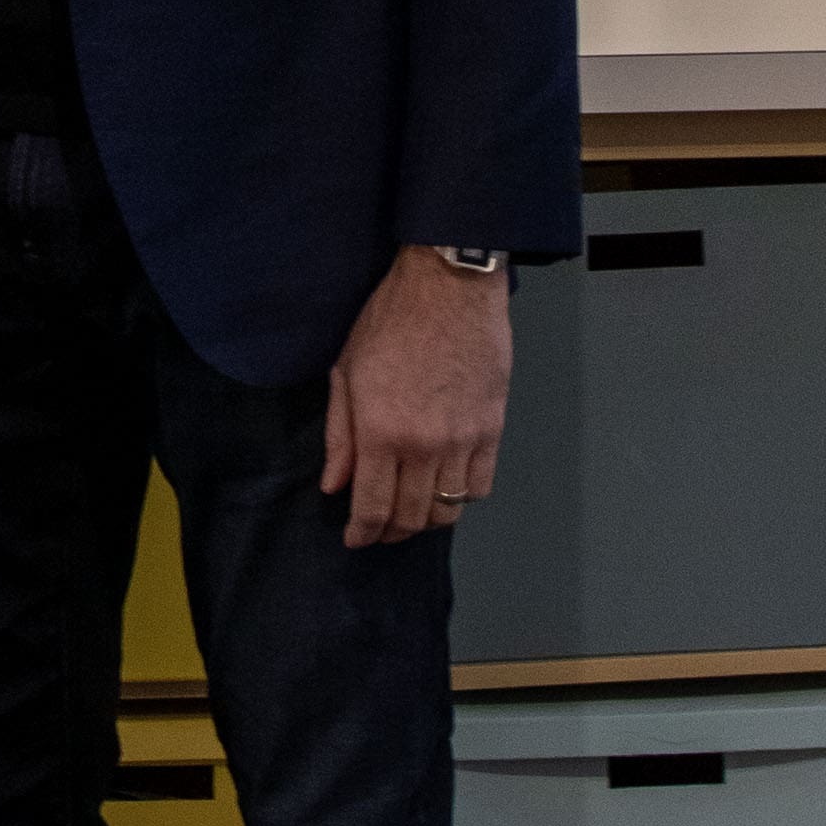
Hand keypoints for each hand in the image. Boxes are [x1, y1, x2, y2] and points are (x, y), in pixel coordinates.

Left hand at [323, 248, 510, 548]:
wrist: (449, 285)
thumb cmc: (390, 320)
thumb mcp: (348, 371)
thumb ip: (339, 436)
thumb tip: (333, 486)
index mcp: (380, 432)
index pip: (372, 508)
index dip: (362, 533)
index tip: (355, 539)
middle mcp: (423, 446)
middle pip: (411, 517)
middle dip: (390, 532)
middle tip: (379, 529)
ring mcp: (462, 440)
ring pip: (448, 511)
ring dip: (427, 520)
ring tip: (412, 512)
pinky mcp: (492, 429)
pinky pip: (480, 486)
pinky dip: (462, 499)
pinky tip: (445, 489)